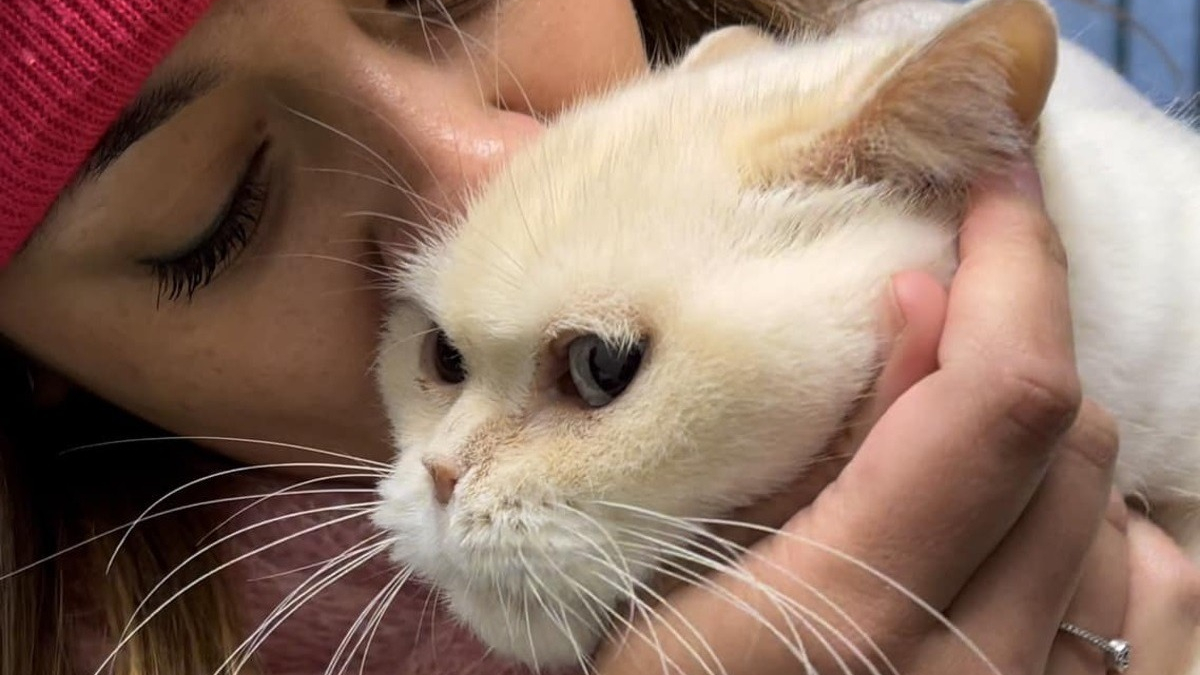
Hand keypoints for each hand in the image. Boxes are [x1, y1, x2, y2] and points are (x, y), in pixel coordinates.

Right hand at [595, 159, 1123, 674]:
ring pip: (1124, 516)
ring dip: (1050, 442)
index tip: (989, 182)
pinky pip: (1158, 606)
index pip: (997, 404)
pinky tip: (1024, 541)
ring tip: (952, 441)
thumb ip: (799, 449)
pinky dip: (1105, 537)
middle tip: (938, 309)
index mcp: (849, 618)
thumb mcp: (666, 579)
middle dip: (1017, 339)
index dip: (1015, 267)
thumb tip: (920, 301)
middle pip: (1072, 441)